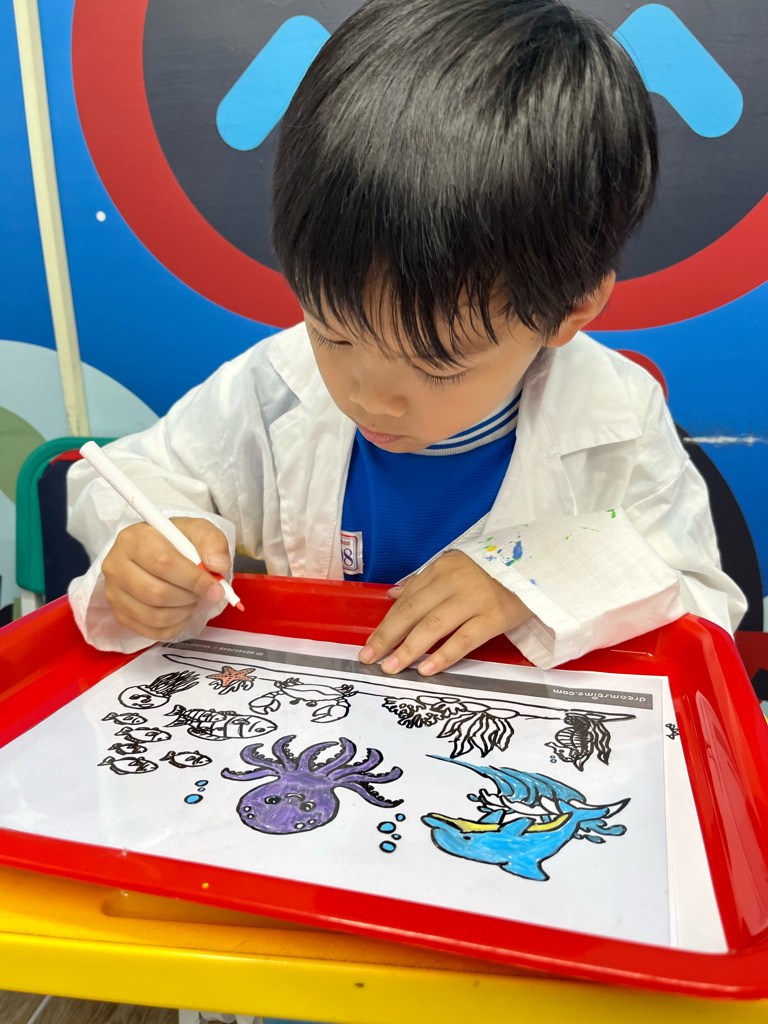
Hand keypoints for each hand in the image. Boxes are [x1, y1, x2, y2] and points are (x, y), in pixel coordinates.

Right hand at [102, 518, 229, 640]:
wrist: (159, 552)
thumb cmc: (177, 541)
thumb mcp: (198, 530)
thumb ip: (212, 543)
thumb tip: (218, 566)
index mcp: (133, 539)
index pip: (162, 563)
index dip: (193, 579)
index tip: (215, 587)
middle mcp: (115, 565)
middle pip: (156, 593)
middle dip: (189, 597)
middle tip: (203, 592)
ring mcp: (113, 592)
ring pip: (154, 616)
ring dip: (183, 612)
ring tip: (192, 599)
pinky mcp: (119, 614)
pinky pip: (151, 631)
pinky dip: (175, 625)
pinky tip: (181, 610)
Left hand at [358, 550, 530, 674]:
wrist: (540, 565)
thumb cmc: (495, 570)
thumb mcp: (456, 566)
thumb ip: (424, 580)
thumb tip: (393, 594)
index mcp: (442, 567)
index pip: (407, 599)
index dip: (386, 622)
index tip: (370, 643)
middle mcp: (454, 581)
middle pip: (413, 612)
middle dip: (388, 636)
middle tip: (369, 658)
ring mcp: (475, 599)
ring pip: (433, 626)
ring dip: (408, 649)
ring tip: (391, 667)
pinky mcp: (494, 617)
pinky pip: (464, 639)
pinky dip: (443, 655)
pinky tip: (426, 669)